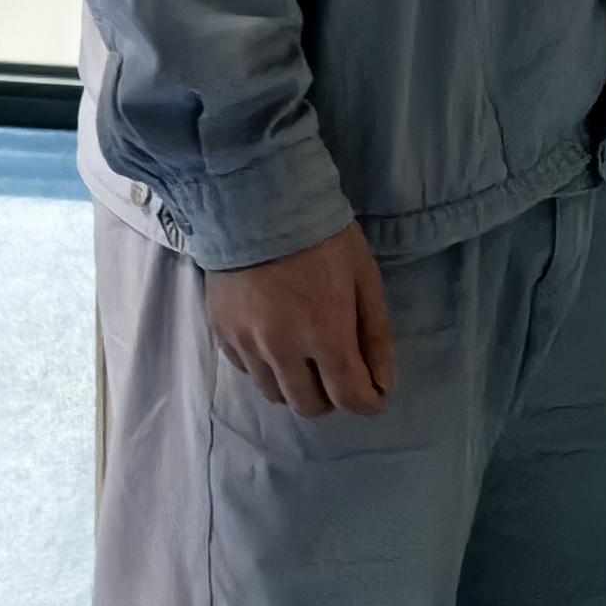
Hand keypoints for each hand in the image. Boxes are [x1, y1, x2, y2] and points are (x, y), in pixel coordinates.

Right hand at [204, 223, 393, 417]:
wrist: (258, 200)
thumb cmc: (321, 236)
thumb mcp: (363, 276)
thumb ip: (376, 333)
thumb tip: (384, 383)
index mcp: (325, 335)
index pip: (349, 397)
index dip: (368, 402)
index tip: (374, 395)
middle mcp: (282, 349)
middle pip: (308, 405)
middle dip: (332, 399)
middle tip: (339, 374)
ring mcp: (246, 343)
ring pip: (274, 394)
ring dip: (297, 386)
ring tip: (306, 359)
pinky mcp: (221, 332)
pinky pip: (247, 371)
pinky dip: (266, 368)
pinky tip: (275, 342)